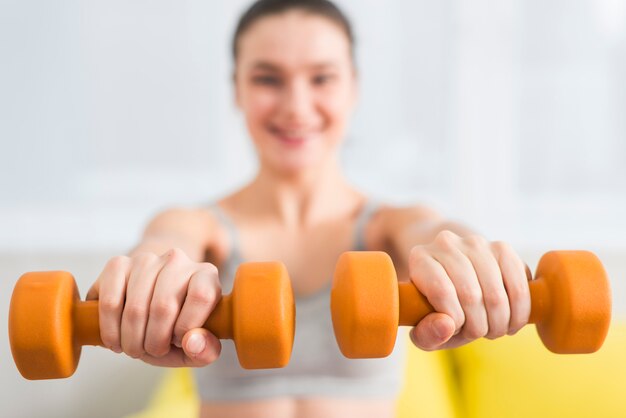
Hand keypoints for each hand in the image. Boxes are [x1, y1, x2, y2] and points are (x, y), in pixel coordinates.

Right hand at [87, 248, 221, 366]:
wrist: (150, 300)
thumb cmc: (178, 324)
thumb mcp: (199, 343)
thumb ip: (206, 350)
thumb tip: (191, 343)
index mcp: (205, 274)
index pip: (202, 296)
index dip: (187, 327)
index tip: (178, 342)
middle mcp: (177, 260)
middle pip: (164, 306)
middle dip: (154, 342)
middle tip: (152, 352)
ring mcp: (146, 260)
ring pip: (135, 308)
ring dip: (132, 340)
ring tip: (135, 348)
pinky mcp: (118, 264)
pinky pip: (110, 302)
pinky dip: (110, 330)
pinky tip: (116, 340)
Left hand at [408, 230, 530, 350]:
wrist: (454, 278)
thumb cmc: (435, 307)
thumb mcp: (422, 326)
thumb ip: (426, 334)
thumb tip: (447, 326)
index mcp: (420, 258)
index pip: (441, 292)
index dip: (453, 320)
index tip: (455, 329)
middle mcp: (446, 244)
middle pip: (470, 295)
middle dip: (478, 327)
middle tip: (477, 334)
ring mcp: (476, 243)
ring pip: (496, 294)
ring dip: (498, 323)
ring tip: (492, 330)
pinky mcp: (503, 248)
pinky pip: (519, 286)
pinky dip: (519, 313)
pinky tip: (510, 322)